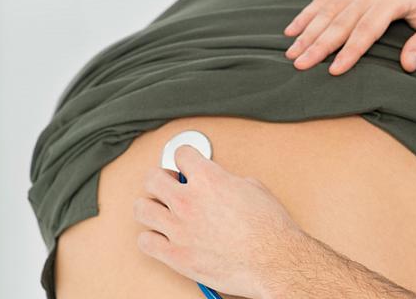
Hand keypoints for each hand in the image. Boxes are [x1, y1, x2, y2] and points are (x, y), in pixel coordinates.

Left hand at [134, 145, 301, 298]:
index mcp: (209, 179)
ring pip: (142, 209)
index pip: (181, 154)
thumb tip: (221, 185)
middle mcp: (188, 201)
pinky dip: (151, 238)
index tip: (185, 162)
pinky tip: (163, 236)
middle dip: (161, 178)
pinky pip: (145, 242)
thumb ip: (228, 182)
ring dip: (151, 206)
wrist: (273, 261)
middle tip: (169, 184)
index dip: (185, 157)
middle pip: (152, 178)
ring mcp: (179, 229)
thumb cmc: (270, 228)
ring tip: (161, 210)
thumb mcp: (255, 189)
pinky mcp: (175, 255)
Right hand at [284, 0, 415, 74]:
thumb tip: (408, 65)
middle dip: (319, 44)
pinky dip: (308, 14)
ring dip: (308, 31)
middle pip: (341, 20)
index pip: (367, 29)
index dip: (350, 51)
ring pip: (328, 10)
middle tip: (299, 66)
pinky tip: (292, 30)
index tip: (333, 71)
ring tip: (291, 53)